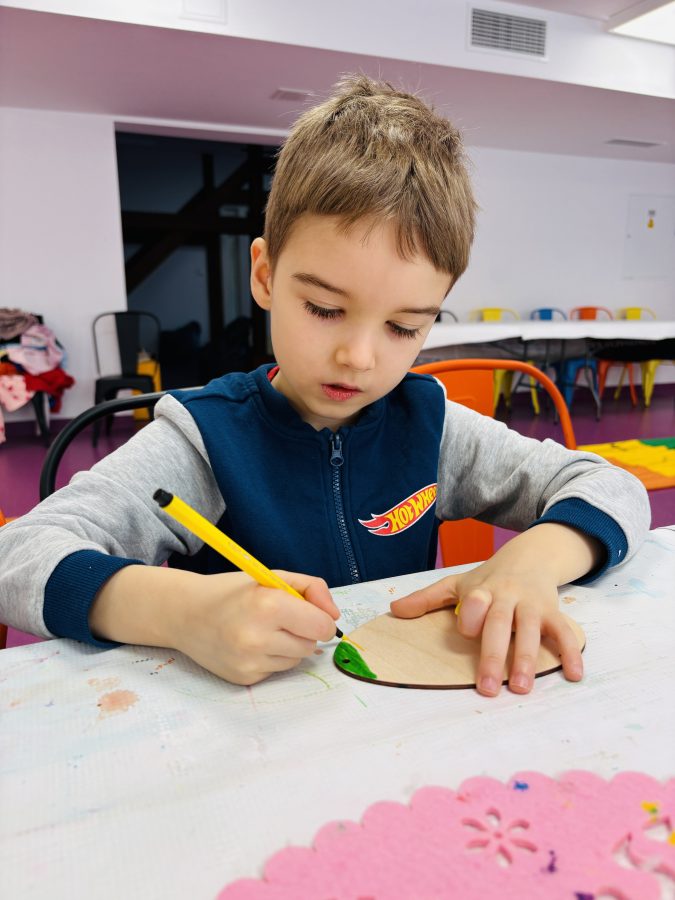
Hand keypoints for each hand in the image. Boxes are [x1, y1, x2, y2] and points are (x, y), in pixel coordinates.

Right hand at [172, 570, 339, 684]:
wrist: (185, 614)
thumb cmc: (233, 592)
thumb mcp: (272, 576)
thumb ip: (312, 589)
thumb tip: (334, 617)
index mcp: (268, 605)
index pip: (322, 626)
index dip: (321, 618)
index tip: (309, 611)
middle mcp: (258, 637)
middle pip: (312, 645)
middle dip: (303, 631)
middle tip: (279, 617)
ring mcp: (249, 661)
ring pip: (296, 660)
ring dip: (288, 645)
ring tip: (262, 630)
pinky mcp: (243, 678)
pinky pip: (277, 670)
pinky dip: (271, 657)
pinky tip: (250, 644)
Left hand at [390, 525, 594, 696]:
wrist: (530, 555)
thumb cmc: (488, 578)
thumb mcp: (456, 584)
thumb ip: (427, 598)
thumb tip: (394, 610)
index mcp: (481, 591)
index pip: (474, 603)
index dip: (472, 616)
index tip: (467, 633)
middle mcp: (507, 597)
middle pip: (500, 625)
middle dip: (494, 655)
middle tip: (489, 688)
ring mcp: (531, 605)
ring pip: (530, 631)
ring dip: (527, 659)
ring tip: (523, 688)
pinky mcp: (552, 612)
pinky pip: (563, 632)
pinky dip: (570, 652)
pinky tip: (574, 675)